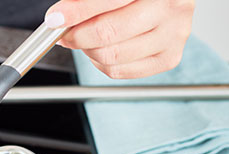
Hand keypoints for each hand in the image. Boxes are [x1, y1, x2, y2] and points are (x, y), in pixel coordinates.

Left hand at [45, 0, 194, 78]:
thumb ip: (88, 0)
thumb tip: (60, 18)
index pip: (107, 2)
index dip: (76, 12)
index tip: (55, 18)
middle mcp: (170, 9)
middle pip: (107, 34)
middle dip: (78, 35)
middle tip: (66, 32)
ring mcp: (173, 35)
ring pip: (112, 57)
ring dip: (88, 50)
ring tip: (86, 38)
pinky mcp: (168, 57)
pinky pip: (121, 71)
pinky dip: (101, 64)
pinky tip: (100, 49)